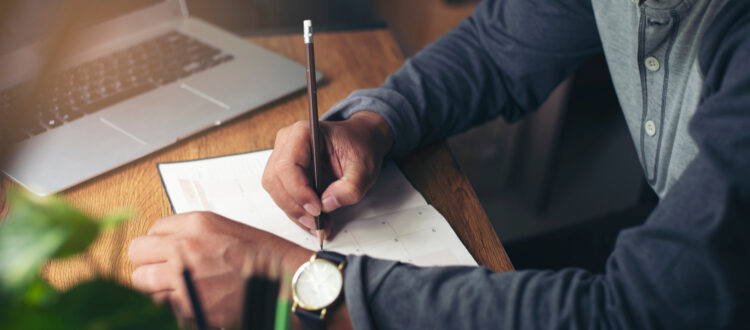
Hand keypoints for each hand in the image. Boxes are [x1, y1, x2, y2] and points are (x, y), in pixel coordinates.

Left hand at [128, 211, 310, 326]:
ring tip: (174, 290)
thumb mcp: (228, 231)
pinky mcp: (187, 304)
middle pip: (137, 252)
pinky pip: (156, 304)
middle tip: (161, 272)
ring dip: (153, 286)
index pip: (153, 229)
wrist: (285, 284)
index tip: (166, 253)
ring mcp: (183, 276)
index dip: (159, 243)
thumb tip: (172, 245)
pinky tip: (185, 302)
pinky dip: (166, 305)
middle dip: (147, 262)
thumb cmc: (265, 259)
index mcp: (198, 223)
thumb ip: (196, 235)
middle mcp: (186, 246)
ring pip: (140, 280)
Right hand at [262, 111, 393, 235]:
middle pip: (275, 180)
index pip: (287, 166)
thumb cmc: (359, 147)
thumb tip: (327, 204)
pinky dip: (296, 211)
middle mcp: (288, 142)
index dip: (299, 191)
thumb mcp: (365, 168)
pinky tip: (314, 220)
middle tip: (316, 223)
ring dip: (294, 212)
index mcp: (304, 133)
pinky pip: (282, 195)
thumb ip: (350, 188)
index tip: (317, 208)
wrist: (360, 140)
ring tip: (318, 225)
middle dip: (295, 206)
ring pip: (275, 191)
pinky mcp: (285, 172)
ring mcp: (283, 156)